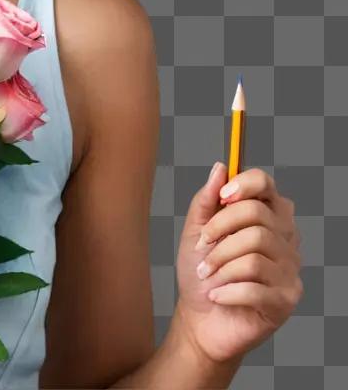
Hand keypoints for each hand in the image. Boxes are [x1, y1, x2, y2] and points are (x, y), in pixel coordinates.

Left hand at [174, 161, 302, 365]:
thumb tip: (220, 168)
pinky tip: (217, 295)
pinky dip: (226, 290)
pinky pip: (255, 285)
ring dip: (220, 263)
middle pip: (257, 216)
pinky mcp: (287, 300)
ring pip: (254, 250)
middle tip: (203, 247)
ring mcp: (290, 270)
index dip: (243, 185)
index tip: (221, 197)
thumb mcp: (196, 230)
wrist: (200, 318)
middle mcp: (285, 240)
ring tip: (208, 275)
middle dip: (219, 230)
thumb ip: (207, 200)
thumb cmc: (202, 271)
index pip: (266, 184)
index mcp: (266, 216)